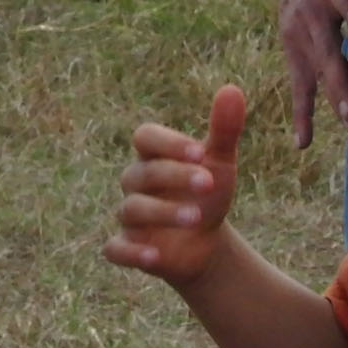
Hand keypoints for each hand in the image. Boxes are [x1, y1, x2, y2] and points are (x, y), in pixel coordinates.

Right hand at [104, 86, 246, 288]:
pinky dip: (130, 252)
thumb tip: (233, 89)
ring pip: (132, 209)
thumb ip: (223, 129)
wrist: (203, 243)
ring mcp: (130, 216)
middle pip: (142, 172)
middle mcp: (136, 182)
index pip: (146, 137)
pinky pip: (115, 248)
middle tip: (209, 183)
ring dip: (162, 213)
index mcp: (153, 156)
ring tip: (196, 218)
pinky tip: (155, 258)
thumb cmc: (205, 194)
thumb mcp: (218, 163)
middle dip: (174, 176)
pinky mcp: (127, 247)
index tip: (201, 152)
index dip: (169, 143)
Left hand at [277, 0, 347, 150]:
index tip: (302, 145)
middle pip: (320, 70)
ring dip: (340, 73)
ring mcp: (314, 10)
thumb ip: (319, 57)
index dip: (302, 115)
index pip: (301, 86)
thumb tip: (344, 92)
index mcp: (296, 45)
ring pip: (329, 45)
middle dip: (336, 95)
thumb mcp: (302, 28)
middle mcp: (302, 31)